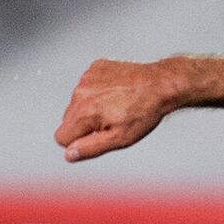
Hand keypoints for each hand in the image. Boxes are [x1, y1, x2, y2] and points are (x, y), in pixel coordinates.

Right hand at [55, 58, 181, 161]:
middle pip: (68, 120)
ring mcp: (87, 78)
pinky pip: (87, 85)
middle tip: (112, 120)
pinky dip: (99, 90)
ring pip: (77, 102)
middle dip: (85, 124)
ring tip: (117, 105)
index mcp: (83, 113)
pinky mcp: (95, 68)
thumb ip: (91, 148)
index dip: (78, 141)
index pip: (61, 137)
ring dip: (92, 106)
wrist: (162, 84)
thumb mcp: (120, 138)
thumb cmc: (145, 111)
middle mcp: (80, 93)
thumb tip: (70, 154)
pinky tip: (118, 92)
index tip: (97, 136)